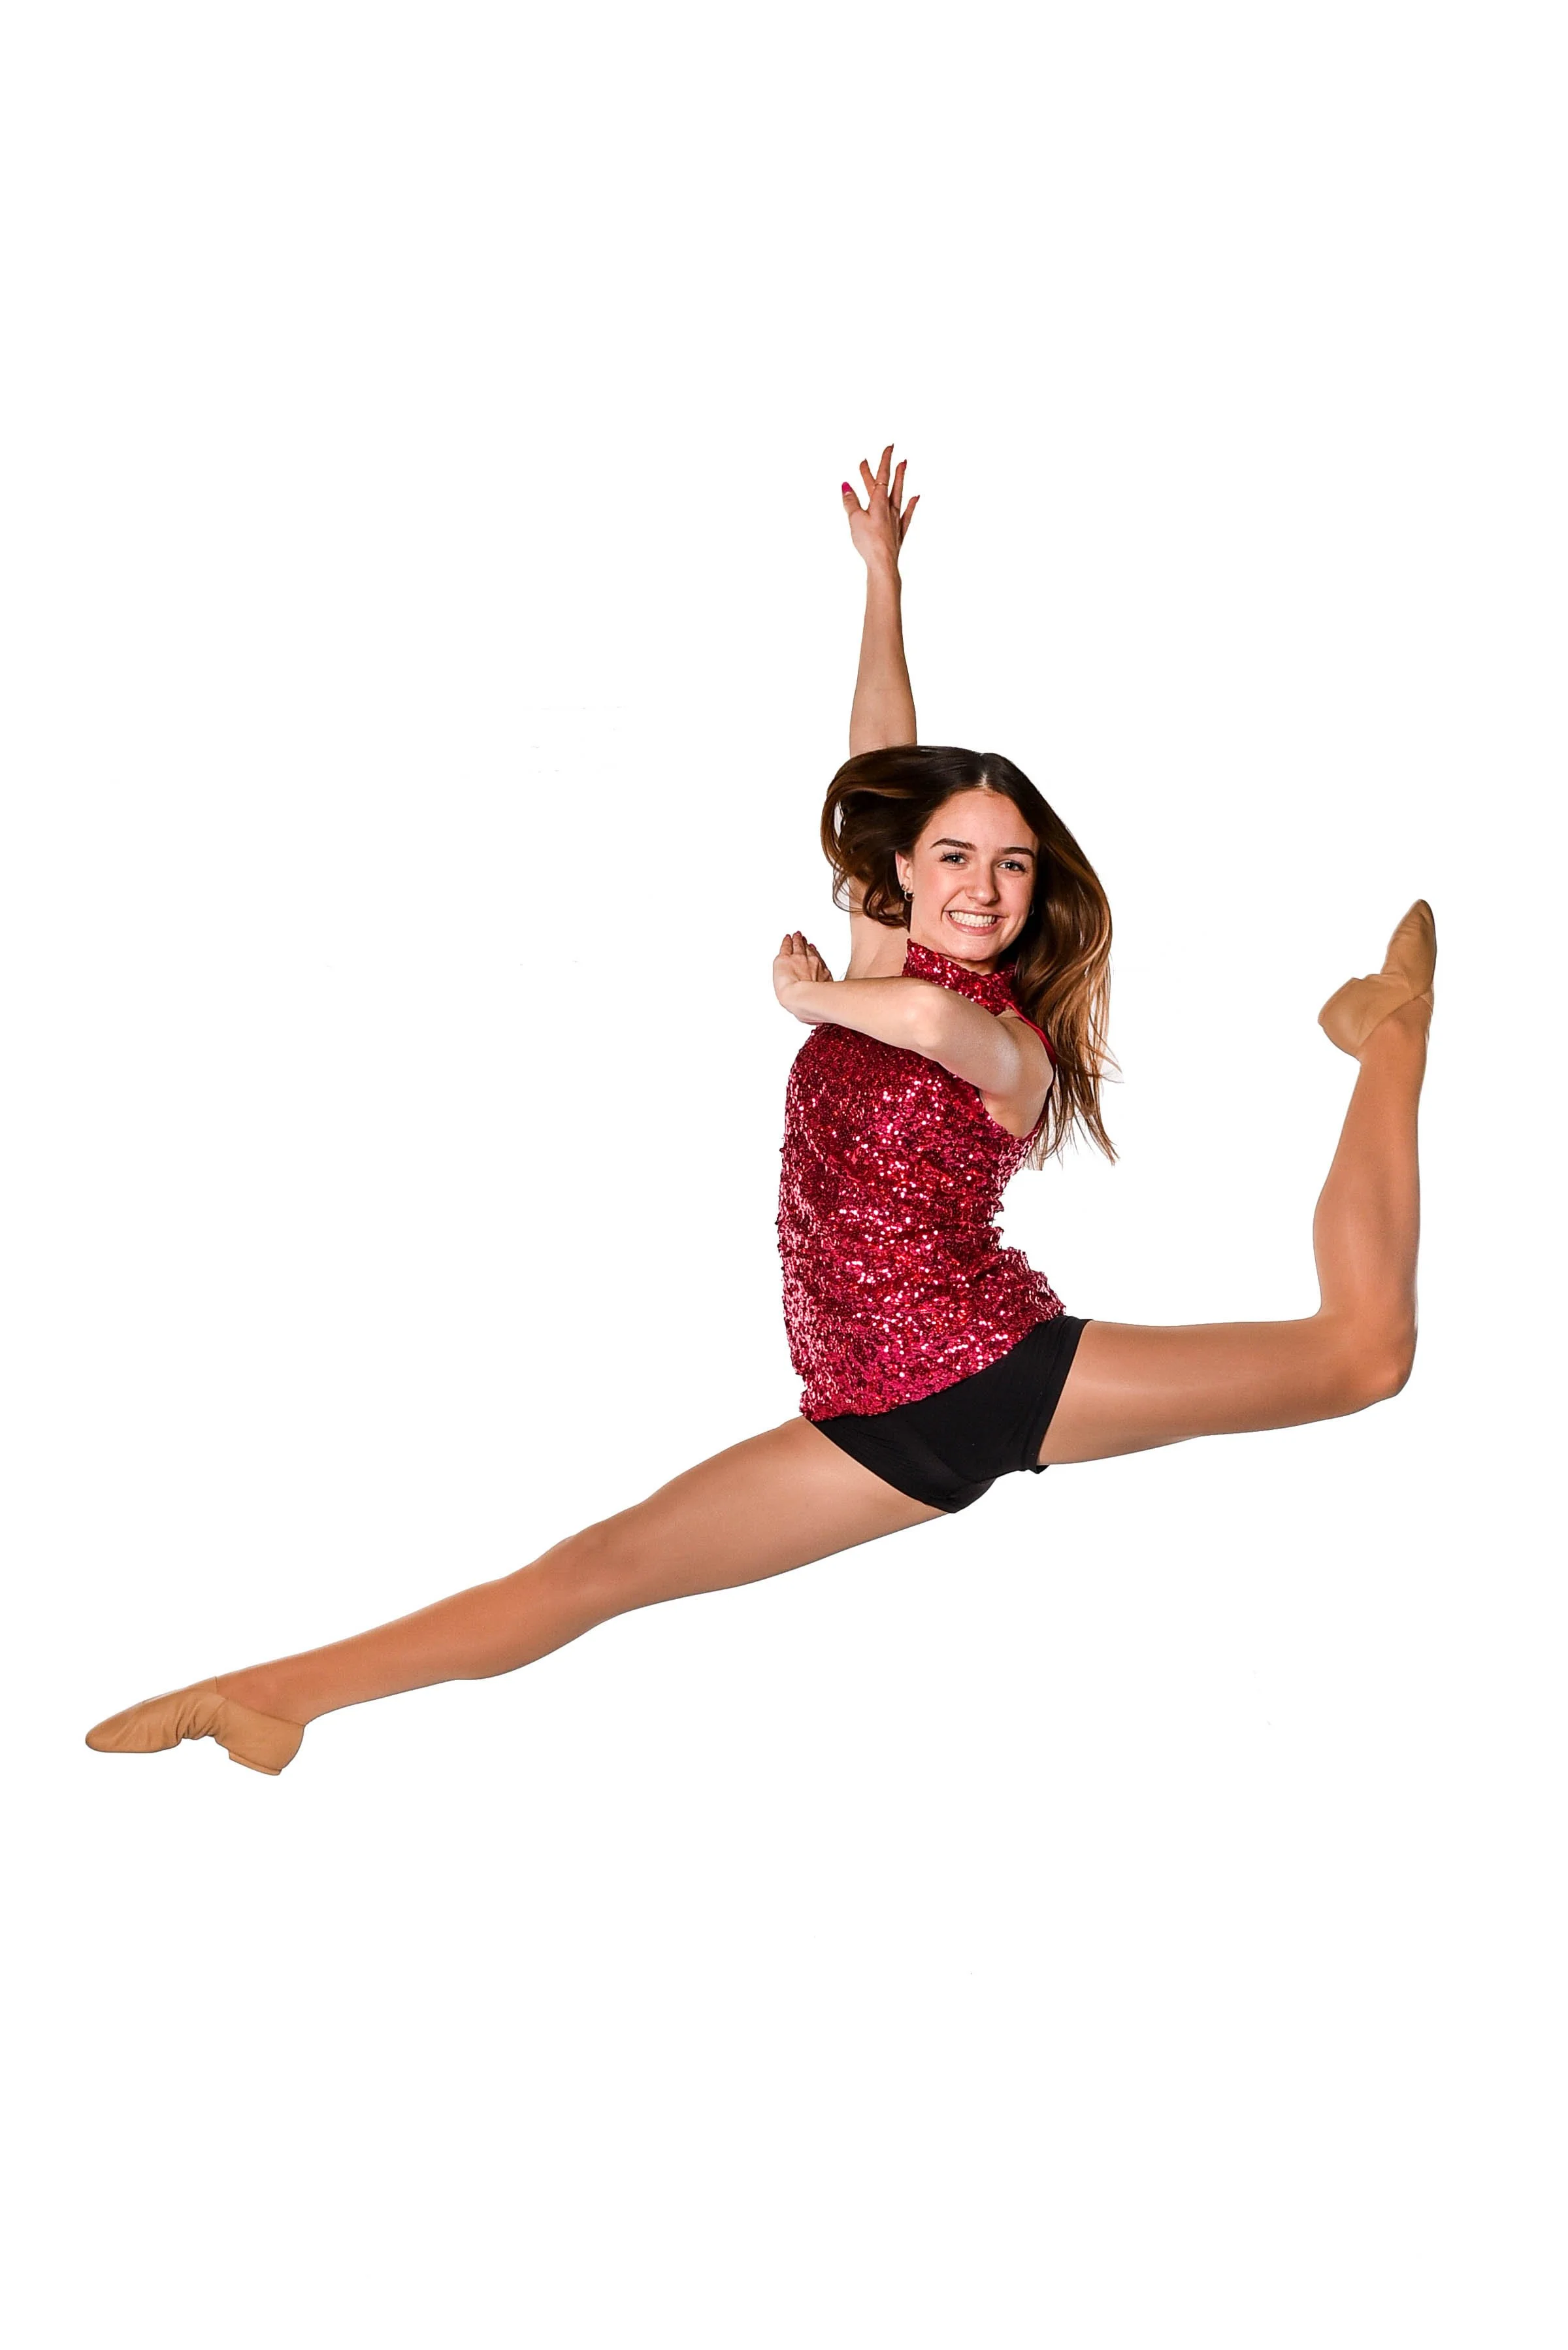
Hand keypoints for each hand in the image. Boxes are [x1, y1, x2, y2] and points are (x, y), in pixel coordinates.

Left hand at [773, 930, 834, 1022]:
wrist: (799, 998)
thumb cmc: (809, 1004)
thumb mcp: (820, 1004)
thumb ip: (818, 1006)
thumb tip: (818, 1018)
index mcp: (822, 974)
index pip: (818, 961)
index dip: (815, 955)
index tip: (813, 951)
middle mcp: (813, 963)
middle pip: (809, 951)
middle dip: (807, 946)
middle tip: (805, 940)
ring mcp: (799, 959)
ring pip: (798, 946)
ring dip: (797, 940)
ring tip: (797, 935)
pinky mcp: (784, 958)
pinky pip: (786, 945)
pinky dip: (787, 941)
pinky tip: (787, 938)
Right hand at [840, 443, 918, 571]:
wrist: (883, 563)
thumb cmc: (868, 542)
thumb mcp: (854, 519)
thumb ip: (850, 502)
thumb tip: (846, 487)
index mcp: (878, 502)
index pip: (882, 476)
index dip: (885, 461)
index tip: (889, 447)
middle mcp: (889, 508)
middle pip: (887, 483)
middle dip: (885, 467)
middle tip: (889, 452)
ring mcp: (896, 519)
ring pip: (899, 493)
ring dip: (900, 478)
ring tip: (904, 465)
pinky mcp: (899, 531)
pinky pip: (907, 514)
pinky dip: (911, 504)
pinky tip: (916, 497)